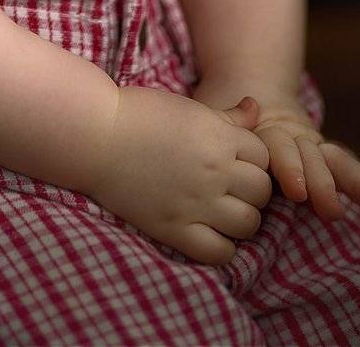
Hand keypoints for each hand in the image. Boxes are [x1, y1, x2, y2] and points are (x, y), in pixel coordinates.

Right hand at [86, 85, 272, 265]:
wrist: (95, 135)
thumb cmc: (140, 114)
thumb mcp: (188, 108)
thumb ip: (227, 115)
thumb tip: (254, 107)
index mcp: (218, 136)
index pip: (263, 156)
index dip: (252, 160)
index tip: (235, 162)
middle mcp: (214, 170)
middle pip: (261, 191)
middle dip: (251, 190)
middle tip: (230, 188)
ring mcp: (196, 202)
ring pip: (249, 223)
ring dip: (241, 219)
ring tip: (221, 212)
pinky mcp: (175, 228)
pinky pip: (221, 251)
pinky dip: (222, 246)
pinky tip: (208, 232)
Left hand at [190, 77, 359, 225]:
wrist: (245, 81)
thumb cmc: (219, 111)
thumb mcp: (214, 114)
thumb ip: (223, 120)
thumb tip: (226, 122)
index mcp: (263, 127)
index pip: (278, 147)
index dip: (289, 167)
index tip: (297, 191)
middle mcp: (291, 134)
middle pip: (310, 157)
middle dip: (322, 182)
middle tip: (330, 209)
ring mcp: (309, 143)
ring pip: (333, 160)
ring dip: (355, 181)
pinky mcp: (320, 154)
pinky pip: (343, 168)